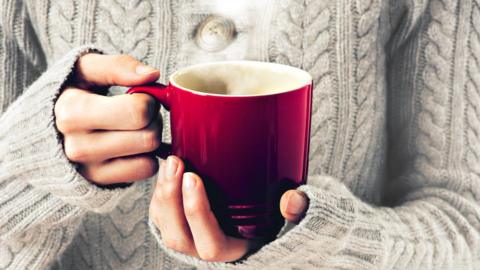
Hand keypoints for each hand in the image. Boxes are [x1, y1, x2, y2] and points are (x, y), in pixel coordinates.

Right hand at [55, 53, 161, 184]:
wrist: (48, 127)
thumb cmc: (74, 92)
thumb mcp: (87, 69)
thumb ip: (119, 66)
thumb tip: (152, 75)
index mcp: (72, 112)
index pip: (138, 112)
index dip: (148, 100)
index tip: (136, 96)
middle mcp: (78, 147)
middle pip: (148, 137)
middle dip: (152, 120)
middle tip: (138, 112)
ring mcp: (89, 170)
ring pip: (149, 156)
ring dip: (150, 139)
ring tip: (133, 128)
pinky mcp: (101, 182)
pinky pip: (146, 171)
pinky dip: (146, 157)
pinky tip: (132, 146)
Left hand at [149, 155, 308, 261]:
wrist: (255, 227)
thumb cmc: (271, 221)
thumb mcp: (288, 219)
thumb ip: (296, 211)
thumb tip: (292, 200)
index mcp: (233, 252)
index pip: (210, 244)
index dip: (197, 213)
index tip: (194, 177)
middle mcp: (205, 251)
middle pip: (177, 236)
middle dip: (171, 198)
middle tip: (177, 163)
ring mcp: (189, 241)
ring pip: (164, 226)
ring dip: (162, 194)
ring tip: (170, 162)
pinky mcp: (179, 227)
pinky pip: (159, 217)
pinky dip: (158, 194)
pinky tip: (166, 171)